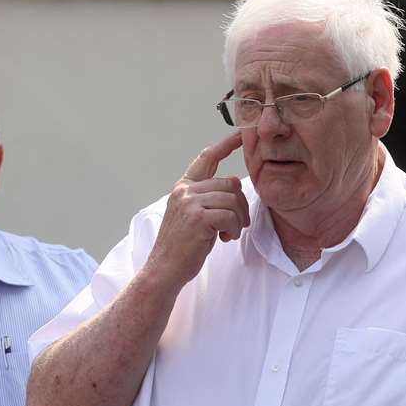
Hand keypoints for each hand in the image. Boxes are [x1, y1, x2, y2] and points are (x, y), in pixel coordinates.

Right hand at [142, 132, 249, 290]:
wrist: (165, 269)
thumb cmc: (182, 246)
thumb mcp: (192, 215)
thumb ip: (208, 198)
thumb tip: (233, 184)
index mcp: (183, 187)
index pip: (206, 158)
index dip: (225, 145)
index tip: (239, 135)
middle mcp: (184, 191)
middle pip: (229, 183)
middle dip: (240, 205)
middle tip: (236, 225)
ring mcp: (190, 203)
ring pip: (232, 200)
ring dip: (237, 220)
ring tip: (228, 234)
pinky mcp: (198, 218)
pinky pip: (230, 216)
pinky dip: (233, 229)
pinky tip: (224, 239)